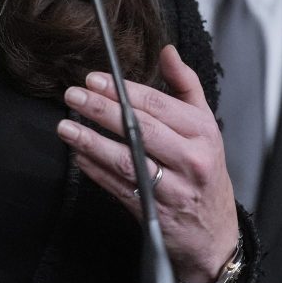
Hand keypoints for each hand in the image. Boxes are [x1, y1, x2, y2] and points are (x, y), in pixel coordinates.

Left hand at [56, 44, 238, 282]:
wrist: (215, 232)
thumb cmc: (205, 169)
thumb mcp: (205, 124)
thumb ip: (185, 85)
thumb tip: (167, 51)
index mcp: (202, 133)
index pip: (158, 106)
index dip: (123, 91)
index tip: (94, 79)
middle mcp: (190, 160)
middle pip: (140, 130)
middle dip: (103, 110)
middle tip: (74, 95)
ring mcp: (172, 189)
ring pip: (127, 161)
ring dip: (92, 142)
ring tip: (66, 127)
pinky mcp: (153, 212)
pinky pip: (119, 188)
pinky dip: (95, 171)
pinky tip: (78, 155)